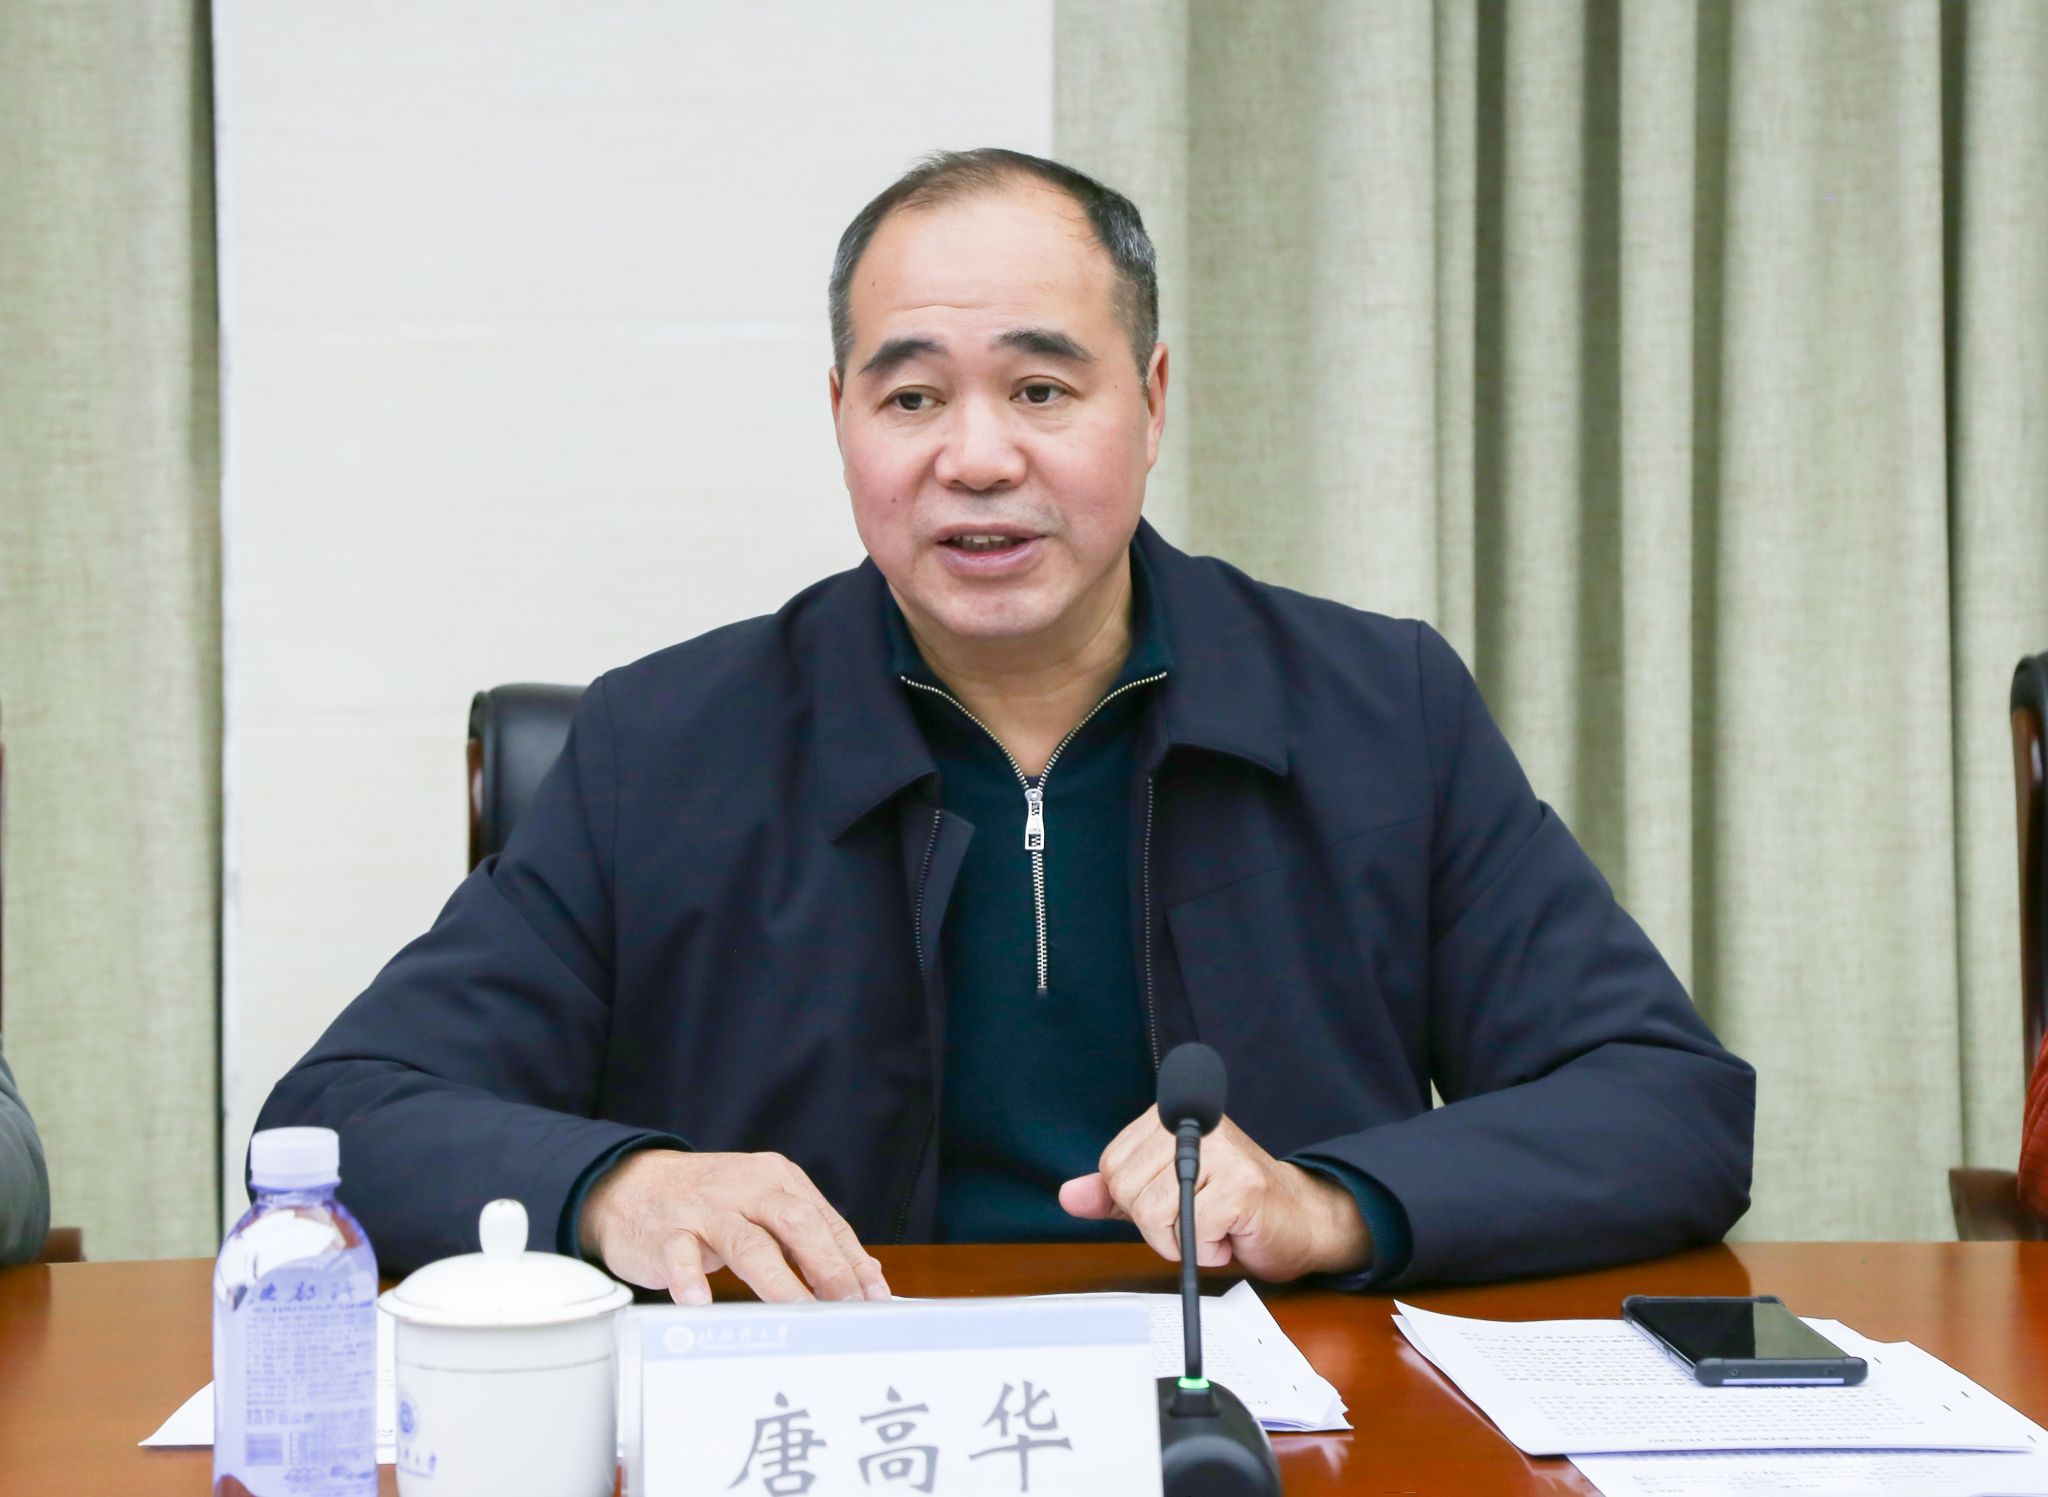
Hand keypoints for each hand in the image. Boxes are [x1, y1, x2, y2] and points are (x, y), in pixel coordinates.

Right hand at [578, 1149, 891, 1305]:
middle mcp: (746, 1187)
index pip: (824, 1221)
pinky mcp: (667, 1232)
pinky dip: (691, 1280)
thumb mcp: (763, 1208)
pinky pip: (680, 1257)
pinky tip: (700, 1303)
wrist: (630, 1185)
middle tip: (847, 1306)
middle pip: (795, 1222)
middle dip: (826, 1266)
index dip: (852, 1261)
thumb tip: (866, 1278)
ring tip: (799, 1311)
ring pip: (747, 1243)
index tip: (874, 1299)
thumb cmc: (709, 1204)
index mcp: (777, 1179)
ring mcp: (705, 1209)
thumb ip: (811, 1238)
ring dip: (777, 1280)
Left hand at [1057, 1108, 1370, 1281]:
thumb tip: (1070, 1195)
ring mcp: (1220, 1151)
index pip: (1112, 1168)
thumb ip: (1114, 1195)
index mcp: (1168, 1116)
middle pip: (1127, 1190)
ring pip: (1153, 1213)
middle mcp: (1194, 1123)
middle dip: (1158, 1225)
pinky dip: (1208, 1250)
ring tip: (1214, 1224)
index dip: (1136, 1202)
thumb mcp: (1162, 1197)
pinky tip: (1231, 1233)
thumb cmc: (1230, 1207)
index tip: (1174, 1202)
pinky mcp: (1240, 1185)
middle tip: (1197, 1217)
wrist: (1298, 1222)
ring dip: (1182, 1240)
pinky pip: (1191, 1234)